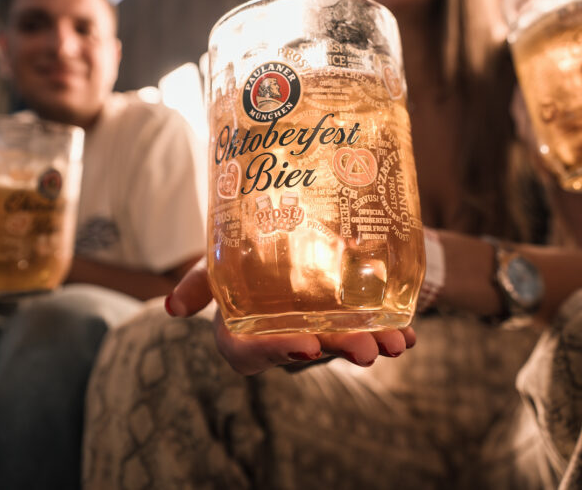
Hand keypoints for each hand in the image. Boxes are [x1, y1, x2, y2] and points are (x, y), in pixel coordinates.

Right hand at [165, 263, 416, 375]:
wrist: (301, 229)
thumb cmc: (250, 250)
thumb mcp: (222, 259)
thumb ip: (202, 281)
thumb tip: (170, 309)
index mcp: (243, 322)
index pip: (247, 352)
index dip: (274, 354)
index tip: (306, 348)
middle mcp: (282, 331)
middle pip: (306, 351)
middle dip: (338, 351)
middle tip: (365, 350)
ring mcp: (318, 329)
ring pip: (342, 345)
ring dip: (371, 345)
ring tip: (394, 342)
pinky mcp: (349, 320)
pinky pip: (373, 333)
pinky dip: (395, 334)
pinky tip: (411, 332)